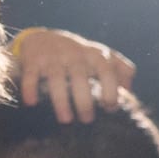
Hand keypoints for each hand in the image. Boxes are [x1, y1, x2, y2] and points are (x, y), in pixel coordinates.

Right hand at [14, 26, 133, 122]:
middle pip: (80, 77)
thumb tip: (128, 90)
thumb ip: (122, 69)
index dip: (110, 90)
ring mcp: (52, 56)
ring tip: (66, 120)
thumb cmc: (80, 53)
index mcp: (94, 54)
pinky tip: (31, 103)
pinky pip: (30, 75)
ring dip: (61, 100)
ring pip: (56, 78)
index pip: (106, 70)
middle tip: (87, 120)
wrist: (44, 37)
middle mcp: (74, 53)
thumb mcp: (103, 56)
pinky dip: (30, 88)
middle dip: (84, 100)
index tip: (110, 108)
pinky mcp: (33, 60)